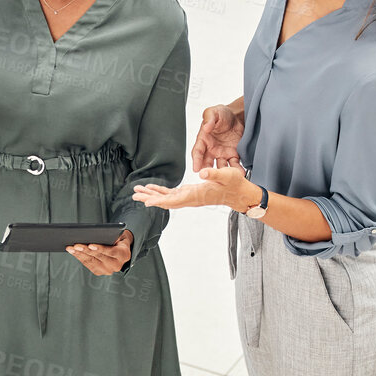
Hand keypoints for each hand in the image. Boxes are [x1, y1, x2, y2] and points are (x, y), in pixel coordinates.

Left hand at [66, 229, 132, 275]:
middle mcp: (117, 265)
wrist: (120, 248)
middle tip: (76, 245)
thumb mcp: (118, 234)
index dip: (100, 249)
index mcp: (124, 255)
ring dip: (80, 254)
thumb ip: (110, 235)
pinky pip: (87, 264)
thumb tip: (94, 234)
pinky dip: (79, 257)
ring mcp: (108, 270)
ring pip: (91, 261)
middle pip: (99, 257)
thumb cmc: (118, 238)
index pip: (111, 252)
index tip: (90, 245)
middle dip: (86, 250)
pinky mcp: (99, 272)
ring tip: (71, 247)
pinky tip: (72, 251)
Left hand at [132, 166, 256, 210]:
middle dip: (149, 199)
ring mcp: (189, 197)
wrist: (240, 193)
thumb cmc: (234, 184)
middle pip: (166, 201)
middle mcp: (190, 198)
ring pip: (167, 199)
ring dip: (152, 195)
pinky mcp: (190, 193)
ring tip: (138, 192)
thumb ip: (213, 173)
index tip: (146, 203)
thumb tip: (201, 173)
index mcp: (197, 195)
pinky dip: (160, 192)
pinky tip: (152, 189)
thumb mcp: (226, 175)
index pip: (175, 201)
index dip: (159, 202)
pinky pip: (172, 195)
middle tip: (134, 196)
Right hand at [191, 104, 243, 171]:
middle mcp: (211, 149)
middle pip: (207, 163)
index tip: (196, 169)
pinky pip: (234, 164)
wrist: (237, 115)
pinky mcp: (233, 155)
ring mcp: (222, 153)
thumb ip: (209, 118)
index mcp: (203, 139)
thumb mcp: (213, 112)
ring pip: (220, 166)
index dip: (196, 160)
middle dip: (208, 171)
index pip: (197, 151)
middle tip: (209, 177)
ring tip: (226, 178)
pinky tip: (240, 173)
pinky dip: (237, 169)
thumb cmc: (222, 113)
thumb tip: (206, 128)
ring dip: (223, 173)